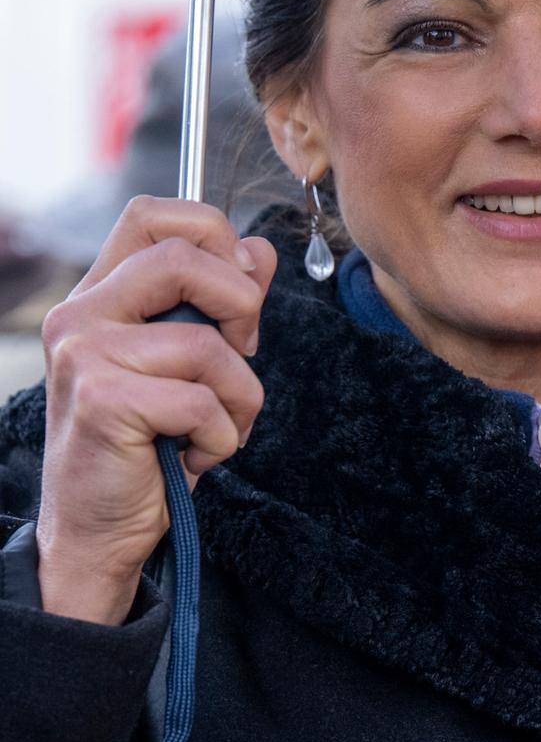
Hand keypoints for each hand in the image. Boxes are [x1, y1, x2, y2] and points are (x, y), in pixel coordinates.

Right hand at [33, 197, 274, 624]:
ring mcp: (84, 355)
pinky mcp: (101, 400)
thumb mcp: (194, 364)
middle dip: (241, 307)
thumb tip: (258, 250)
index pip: (152, 214)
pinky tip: (193, 454)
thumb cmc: (150, 442)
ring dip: (240, 395)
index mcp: (101, 294)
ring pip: (207, 343)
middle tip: (240, 356)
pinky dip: (221, 436)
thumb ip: (224, 302)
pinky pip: (203, 401)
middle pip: (185, 257)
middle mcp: (82, 314)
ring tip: (214, 427)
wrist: (100, 528)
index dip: (211, 233)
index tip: (238, 288)